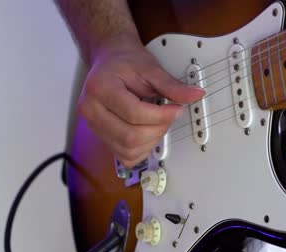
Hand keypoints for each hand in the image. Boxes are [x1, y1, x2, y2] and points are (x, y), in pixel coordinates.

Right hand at [78, 41, 204, 167]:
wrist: (110, 61)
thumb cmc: (126, 63)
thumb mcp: (150, 68)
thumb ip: (172, 86)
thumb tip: (194, 95)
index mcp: (100, 88)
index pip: (134, 113)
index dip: (161, 116)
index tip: (177, 109)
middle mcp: (91, 110)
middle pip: (130, 136)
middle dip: (158, 129)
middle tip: (169, 116)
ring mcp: (93, 126)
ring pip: (128, 150)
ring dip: (152, 141)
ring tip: (158, 123)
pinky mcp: (101, 137)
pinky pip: (125, 156)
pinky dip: (142, 149)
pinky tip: (147, 133)